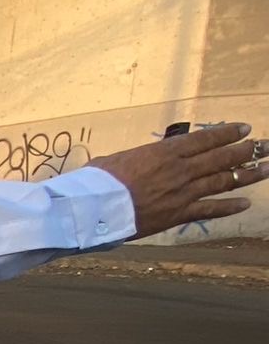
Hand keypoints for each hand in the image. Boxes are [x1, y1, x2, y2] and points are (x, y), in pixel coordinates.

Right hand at [91, 124, 263, 239]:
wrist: (93, 208)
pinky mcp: (177, 215)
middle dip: (246, 151)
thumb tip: (144, 160)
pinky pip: (210, 210)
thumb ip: (141, 159)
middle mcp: (180, 170)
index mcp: (164, 153)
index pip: (204, 140)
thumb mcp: (118, 159)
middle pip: (221, 158)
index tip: (245, 129)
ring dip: (248, 174)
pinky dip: (229, 207)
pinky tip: (246, 204)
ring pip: (223, 181)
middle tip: (265, 146)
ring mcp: (182, 193)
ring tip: (267, 168)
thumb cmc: (97, 181)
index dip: (227, 134)